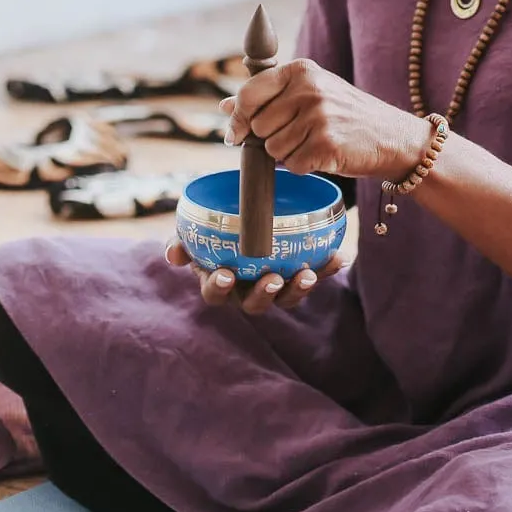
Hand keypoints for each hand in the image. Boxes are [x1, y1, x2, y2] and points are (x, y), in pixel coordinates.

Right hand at [164, 238, 351, 315]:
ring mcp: (275, 286)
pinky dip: (326, 268)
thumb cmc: (217, 221)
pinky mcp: (298, 275)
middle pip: (254, 303)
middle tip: (274, 279)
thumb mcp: (197, 227)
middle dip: (264, 294)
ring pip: (286, 298)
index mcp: (220, 279)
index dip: (218, 288)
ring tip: (307, 274)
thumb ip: (183, 238)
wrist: (249, 207)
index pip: (215, 292)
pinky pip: (314, 275)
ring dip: (297, 289)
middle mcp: (247, 289)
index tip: (225, 275)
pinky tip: (337, 257)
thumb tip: (173, 253)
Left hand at [220, 58, 427, 180]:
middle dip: (270, 137)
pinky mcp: (325, 144)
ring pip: (272, 149)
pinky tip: (324, 154)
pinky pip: (292, 165)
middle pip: (257, 126)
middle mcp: (308, 89)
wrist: (391, 136)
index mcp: (301, 70)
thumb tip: (225, 106)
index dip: (238, 117)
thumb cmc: (346, 114)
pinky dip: (304, 166)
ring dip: (288, 154)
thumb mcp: (309, 93)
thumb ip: (267, 96)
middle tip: (298, 133)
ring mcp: (317, 117)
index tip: (236, 132)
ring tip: (314, 141)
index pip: (249, 93)